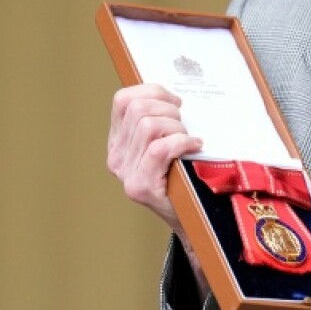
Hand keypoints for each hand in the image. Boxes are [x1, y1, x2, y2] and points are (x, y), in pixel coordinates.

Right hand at [106, 83, 202, 232]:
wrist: (190, 217)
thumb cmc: (183, 175)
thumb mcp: (166, 143)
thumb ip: (160, 121)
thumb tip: (175, 96)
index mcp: (118, 141)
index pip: (122, 99)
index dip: (152, 92)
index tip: (174, 102)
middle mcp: (116, 156)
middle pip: (138, 109)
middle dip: (168, 109)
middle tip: (184, 124)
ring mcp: (126, 173)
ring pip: (149, 126)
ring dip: (177, 127)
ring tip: (187, 138)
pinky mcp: (140, 186)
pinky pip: (160, 149)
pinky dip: (182, 142)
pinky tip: (194, 146)